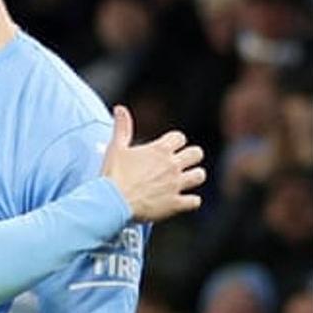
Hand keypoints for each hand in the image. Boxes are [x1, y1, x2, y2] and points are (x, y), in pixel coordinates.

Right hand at [101, 105, 204, 221]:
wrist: (113, 202)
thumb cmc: (113, 174)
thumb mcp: (116, 147)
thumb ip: (122, 127)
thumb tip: (120, 108)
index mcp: (159, 150)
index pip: (180, 137)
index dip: (175, 141)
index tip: (168, 147)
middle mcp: (172, 165)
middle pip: (196, 153)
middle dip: (190, 156)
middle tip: (179, 163)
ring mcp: (175, 185)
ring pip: (200, 175)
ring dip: (193, 176)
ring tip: (184, 180)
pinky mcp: (175, 203)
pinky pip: (195, 201)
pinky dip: (190, 200)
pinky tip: (181, 200)